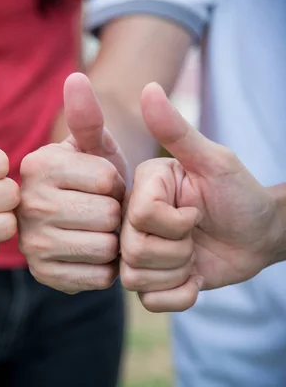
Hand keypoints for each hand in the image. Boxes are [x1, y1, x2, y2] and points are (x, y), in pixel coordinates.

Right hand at [17, 73, 127, 292]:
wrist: (77, 221)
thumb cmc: (89, 178)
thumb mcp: (92, 145)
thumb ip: (87, 115)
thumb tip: (76, 77)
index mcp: (36, 166)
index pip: (107, 180)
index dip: (117, 183)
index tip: (102, 183)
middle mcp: (26, 204)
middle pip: (106, 215)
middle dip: (116, 213)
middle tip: (102, 209)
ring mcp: (31, 243)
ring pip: (104, 247)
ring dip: (113, 241)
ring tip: (99, 230)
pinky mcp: (42, 275)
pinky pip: (97, 277)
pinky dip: (106, 268)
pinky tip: (94, 253)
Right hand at [121, 83, 282, 311]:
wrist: (261, 234)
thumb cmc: (239, 192)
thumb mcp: (213, 161)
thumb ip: (176, 130)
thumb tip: (148, 87)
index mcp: (138, 190)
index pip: (138, 218)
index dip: (175, 222)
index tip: (196, 209)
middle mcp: (129, 221)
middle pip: (133, 251)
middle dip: (178, 249)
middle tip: (196, 234)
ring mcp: (137, 253)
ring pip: (137, 279)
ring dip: (179, 273)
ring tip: (193, 255)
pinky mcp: (148, 281)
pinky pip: (151, 301)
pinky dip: (182, 295)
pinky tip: (193, 278)